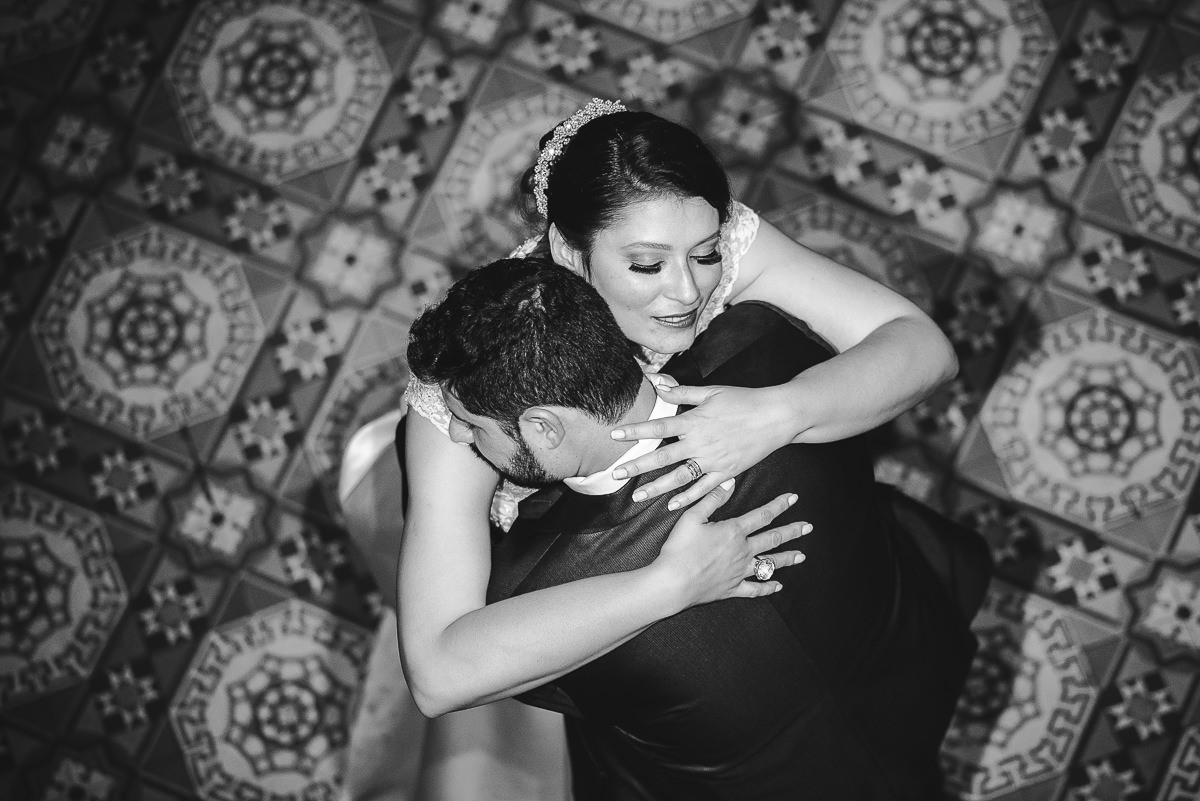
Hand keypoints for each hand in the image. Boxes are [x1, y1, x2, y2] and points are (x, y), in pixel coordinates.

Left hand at [611, 381, 794, 508]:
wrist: (777, 417)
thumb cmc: (744, 400)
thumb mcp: (712, 392)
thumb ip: (683, 391)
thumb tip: (658, 382)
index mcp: (695, 420)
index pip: (659, 426)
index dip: (636, 431)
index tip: (615, 435)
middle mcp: (701, 443)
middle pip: (663, 457)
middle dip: (637, 467)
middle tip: (616, 474)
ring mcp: (714, 460)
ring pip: (679, 478)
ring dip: (656, 488)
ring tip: (637, 496)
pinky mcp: (726, 472)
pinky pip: (704, 489)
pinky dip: (687, 498)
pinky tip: (671, 505)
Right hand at [652, 480, 810, 606]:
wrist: (673, 583)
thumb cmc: (680, 549)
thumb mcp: (692, 517)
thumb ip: (712, 499)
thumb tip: (730, 482)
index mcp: (733, 531)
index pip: (762, 515)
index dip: (779, 505)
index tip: (793, 498)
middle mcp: (742, 551)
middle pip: (772, 539)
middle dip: (792, 531)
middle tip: (808, 527)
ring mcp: (739, 572)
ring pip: (769, 563)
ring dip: (787, 558)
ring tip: (802, 556)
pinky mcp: (732, 588)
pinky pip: (755, 589)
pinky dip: (767, 587)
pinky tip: (778, 586)